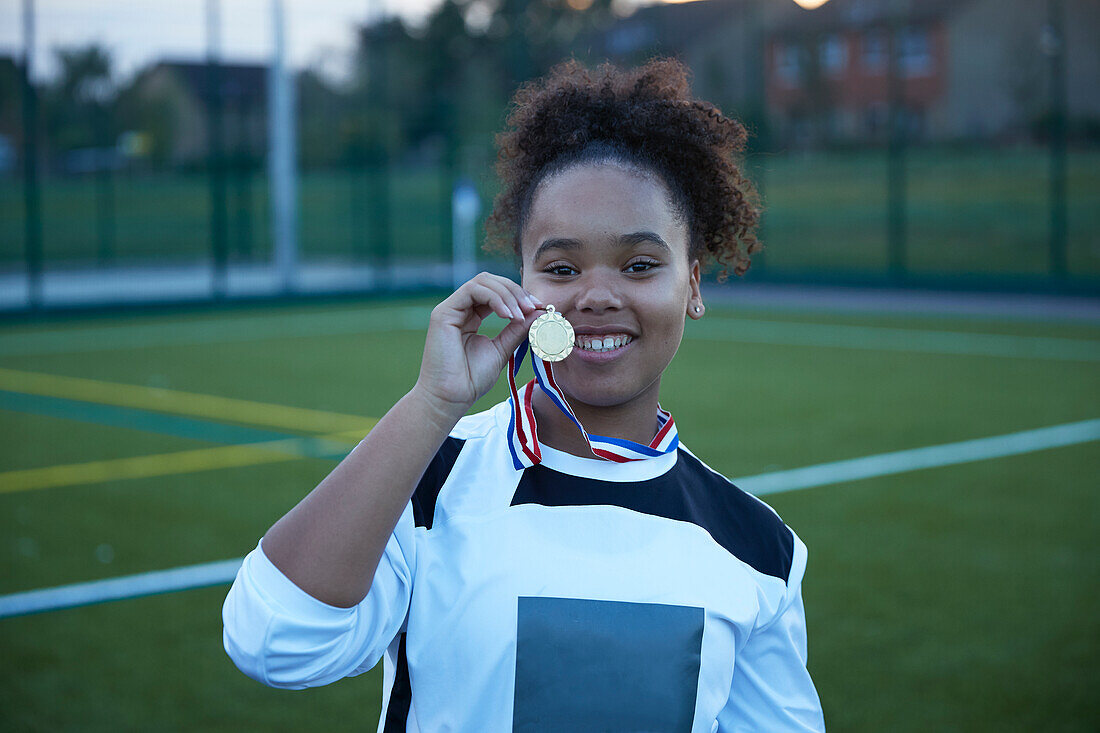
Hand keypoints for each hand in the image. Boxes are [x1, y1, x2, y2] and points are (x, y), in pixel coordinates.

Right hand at [414, 273, 543, 422]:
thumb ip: (517, 329)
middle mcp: (460, 309)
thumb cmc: (472, 379)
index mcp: (472, 317)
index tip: (539, 308)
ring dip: (507, 294)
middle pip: (491, 281)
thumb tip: (538, 312)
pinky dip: (495, 298)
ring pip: (482, 282)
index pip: (497, 292)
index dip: (519, 295)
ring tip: (520, 315)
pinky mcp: (443, 312)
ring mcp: (451, 309)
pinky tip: (508, 315)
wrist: (451, 398)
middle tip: (533, 307)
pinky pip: (472, 290)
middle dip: (515, 291)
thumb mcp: (502, 349)